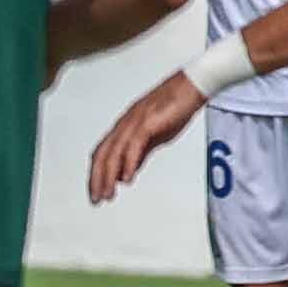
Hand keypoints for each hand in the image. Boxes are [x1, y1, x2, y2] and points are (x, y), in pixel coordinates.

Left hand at [87, 72, 207, 203]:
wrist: (191, 87)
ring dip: (109, 175)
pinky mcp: (148, 121)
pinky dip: (128, 162)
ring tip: (108, 194)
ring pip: (114, 151)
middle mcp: (124, 124)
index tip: (96, 192)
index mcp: (124, 127)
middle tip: (96, 199)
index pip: (102, 152)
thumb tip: (127, 172)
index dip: (97, 173)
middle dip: (97, 178)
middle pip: (102, 154)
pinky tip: (127, 179)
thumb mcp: (154, 137)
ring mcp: (134, 122)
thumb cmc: (174, 108)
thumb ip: (139, 154)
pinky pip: (133, 145)